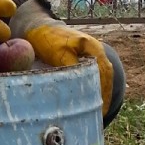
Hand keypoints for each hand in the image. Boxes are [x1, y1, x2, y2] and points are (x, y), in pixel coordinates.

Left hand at [10, 0, 123, 119]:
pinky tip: (88, 100)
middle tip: (101, 116)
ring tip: (96, 112)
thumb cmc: (47, 40)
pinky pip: (93, 75)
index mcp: (93, 47)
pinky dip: (92, 87)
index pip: (105, 73)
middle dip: (104, 96)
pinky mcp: (83, 58)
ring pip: (101, 76)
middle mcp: (96, 50)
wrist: (38, 27)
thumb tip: (84, 88)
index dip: (104, 92)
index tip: (102, 110)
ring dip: (99, 93)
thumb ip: (73, 69)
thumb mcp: (59, 55)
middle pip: (106, 76)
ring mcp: (91, 54)